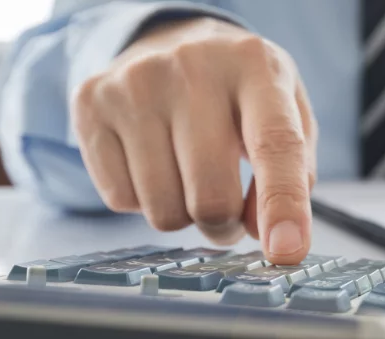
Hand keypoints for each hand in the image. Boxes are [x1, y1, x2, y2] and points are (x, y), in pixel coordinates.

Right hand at [70, 18, 317, 264]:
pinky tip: (154, 162)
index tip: (286, 251)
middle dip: (224, 226)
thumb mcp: (288, 113)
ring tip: (189, 178)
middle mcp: (193, 68)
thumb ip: (293, 174)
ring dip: (183, 216)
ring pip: (163, 210)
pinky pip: (120, 200)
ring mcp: (135, 84)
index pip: (275, 144)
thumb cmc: (240, 90)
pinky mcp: (92, 105)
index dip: (283, 204)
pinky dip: (143, 201)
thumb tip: (261, 233)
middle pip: (210, 196)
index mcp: (255, 66)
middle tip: (227, 215)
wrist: (170, 39)